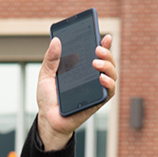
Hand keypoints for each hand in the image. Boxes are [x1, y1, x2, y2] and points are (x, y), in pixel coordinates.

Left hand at [36, 34, 117, 150]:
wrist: (48, 119)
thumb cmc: (48, 98)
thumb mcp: (45, 76)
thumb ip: (51, 59)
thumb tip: (56, 41)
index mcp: (81, 68)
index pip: (96, 53)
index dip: (103, 44)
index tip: (105, 36)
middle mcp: (92, 76)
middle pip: (107, 61)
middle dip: (106, 53)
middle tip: (97, 49)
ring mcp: (97, 88)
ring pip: (112, 74)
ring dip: (108, 66)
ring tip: (96, 63)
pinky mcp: (99, 101)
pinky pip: (110, 91)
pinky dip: (109, 83)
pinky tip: (102, 79)